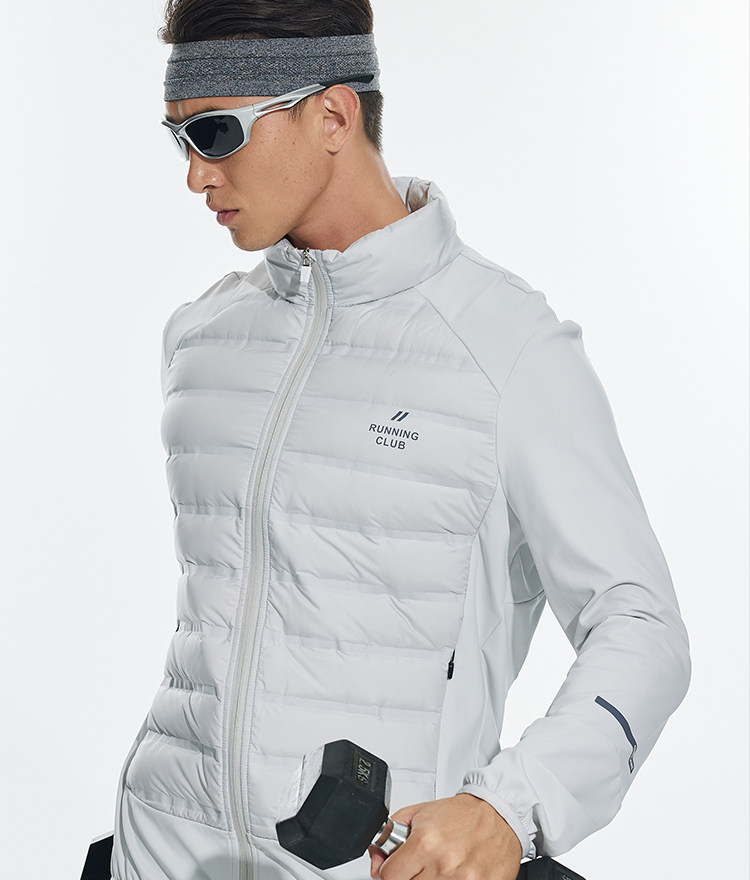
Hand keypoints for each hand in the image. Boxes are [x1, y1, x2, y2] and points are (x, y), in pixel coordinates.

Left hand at [368, 793, 521, 879]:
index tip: (397, 867)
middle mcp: (442, 863)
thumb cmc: (460, 815)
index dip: (391, 871)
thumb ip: (390, 835)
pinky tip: (455, 874)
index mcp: (425, 842)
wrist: (498, 814)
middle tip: (423, 863)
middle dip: (412, 875)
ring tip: (440, 866)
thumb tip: (377, 863)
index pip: (389, 877)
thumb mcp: (419, 813)